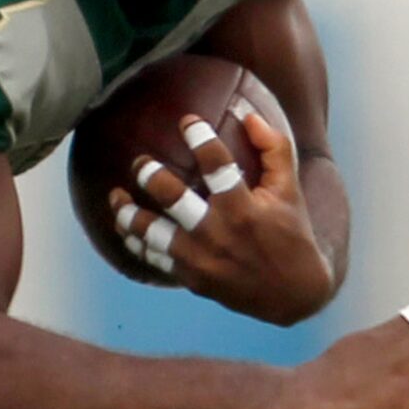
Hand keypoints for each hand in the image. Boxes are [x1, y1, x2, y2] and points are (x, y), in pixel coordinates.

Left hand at [107, 111, 332, 323]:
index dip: (198, 136)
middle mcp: (217, 233)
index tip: (186, 121)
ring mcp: (200, 259)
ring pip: (150, 232)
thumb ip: (273, 148)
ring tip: (115, 196)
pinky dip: (137, 242)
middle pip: (170, 196)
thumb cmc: (292, 234)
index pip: (215, 164)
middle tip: (140, 162)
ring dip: (127, 212)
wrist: (293, 294)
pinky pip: (154, 258)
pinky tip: (127, 228)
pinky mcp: (191, 279)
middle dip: (148, 173)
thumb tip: (247, 114)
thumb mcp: (290, 190)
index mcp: (243, 208)